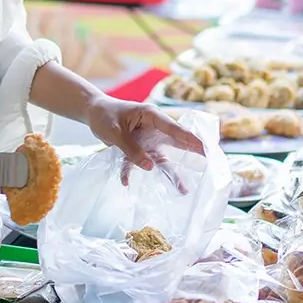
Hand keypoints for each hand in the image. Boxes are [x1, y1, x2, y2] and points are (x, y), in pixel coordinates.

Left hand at [85, 96, 204, 173]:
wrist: (93, 113)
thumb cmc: (105, 115)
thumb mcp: (115, 132)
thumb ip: (131, 149)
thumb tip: (150, 167)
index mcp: (150, 116)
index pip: (173, 128)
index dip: (189, 139)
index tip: (205, 148)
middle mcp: (153, 128)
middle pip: (175, 143)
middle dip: (191, 154)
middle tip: (209, 164)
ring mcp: (147, 139)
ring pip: (162, 157)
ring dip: (170, 173)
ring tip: (182, 190)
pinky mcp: (138, 148)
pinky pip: (140, 162)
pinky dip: (133, 172)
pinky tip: (125, 183)